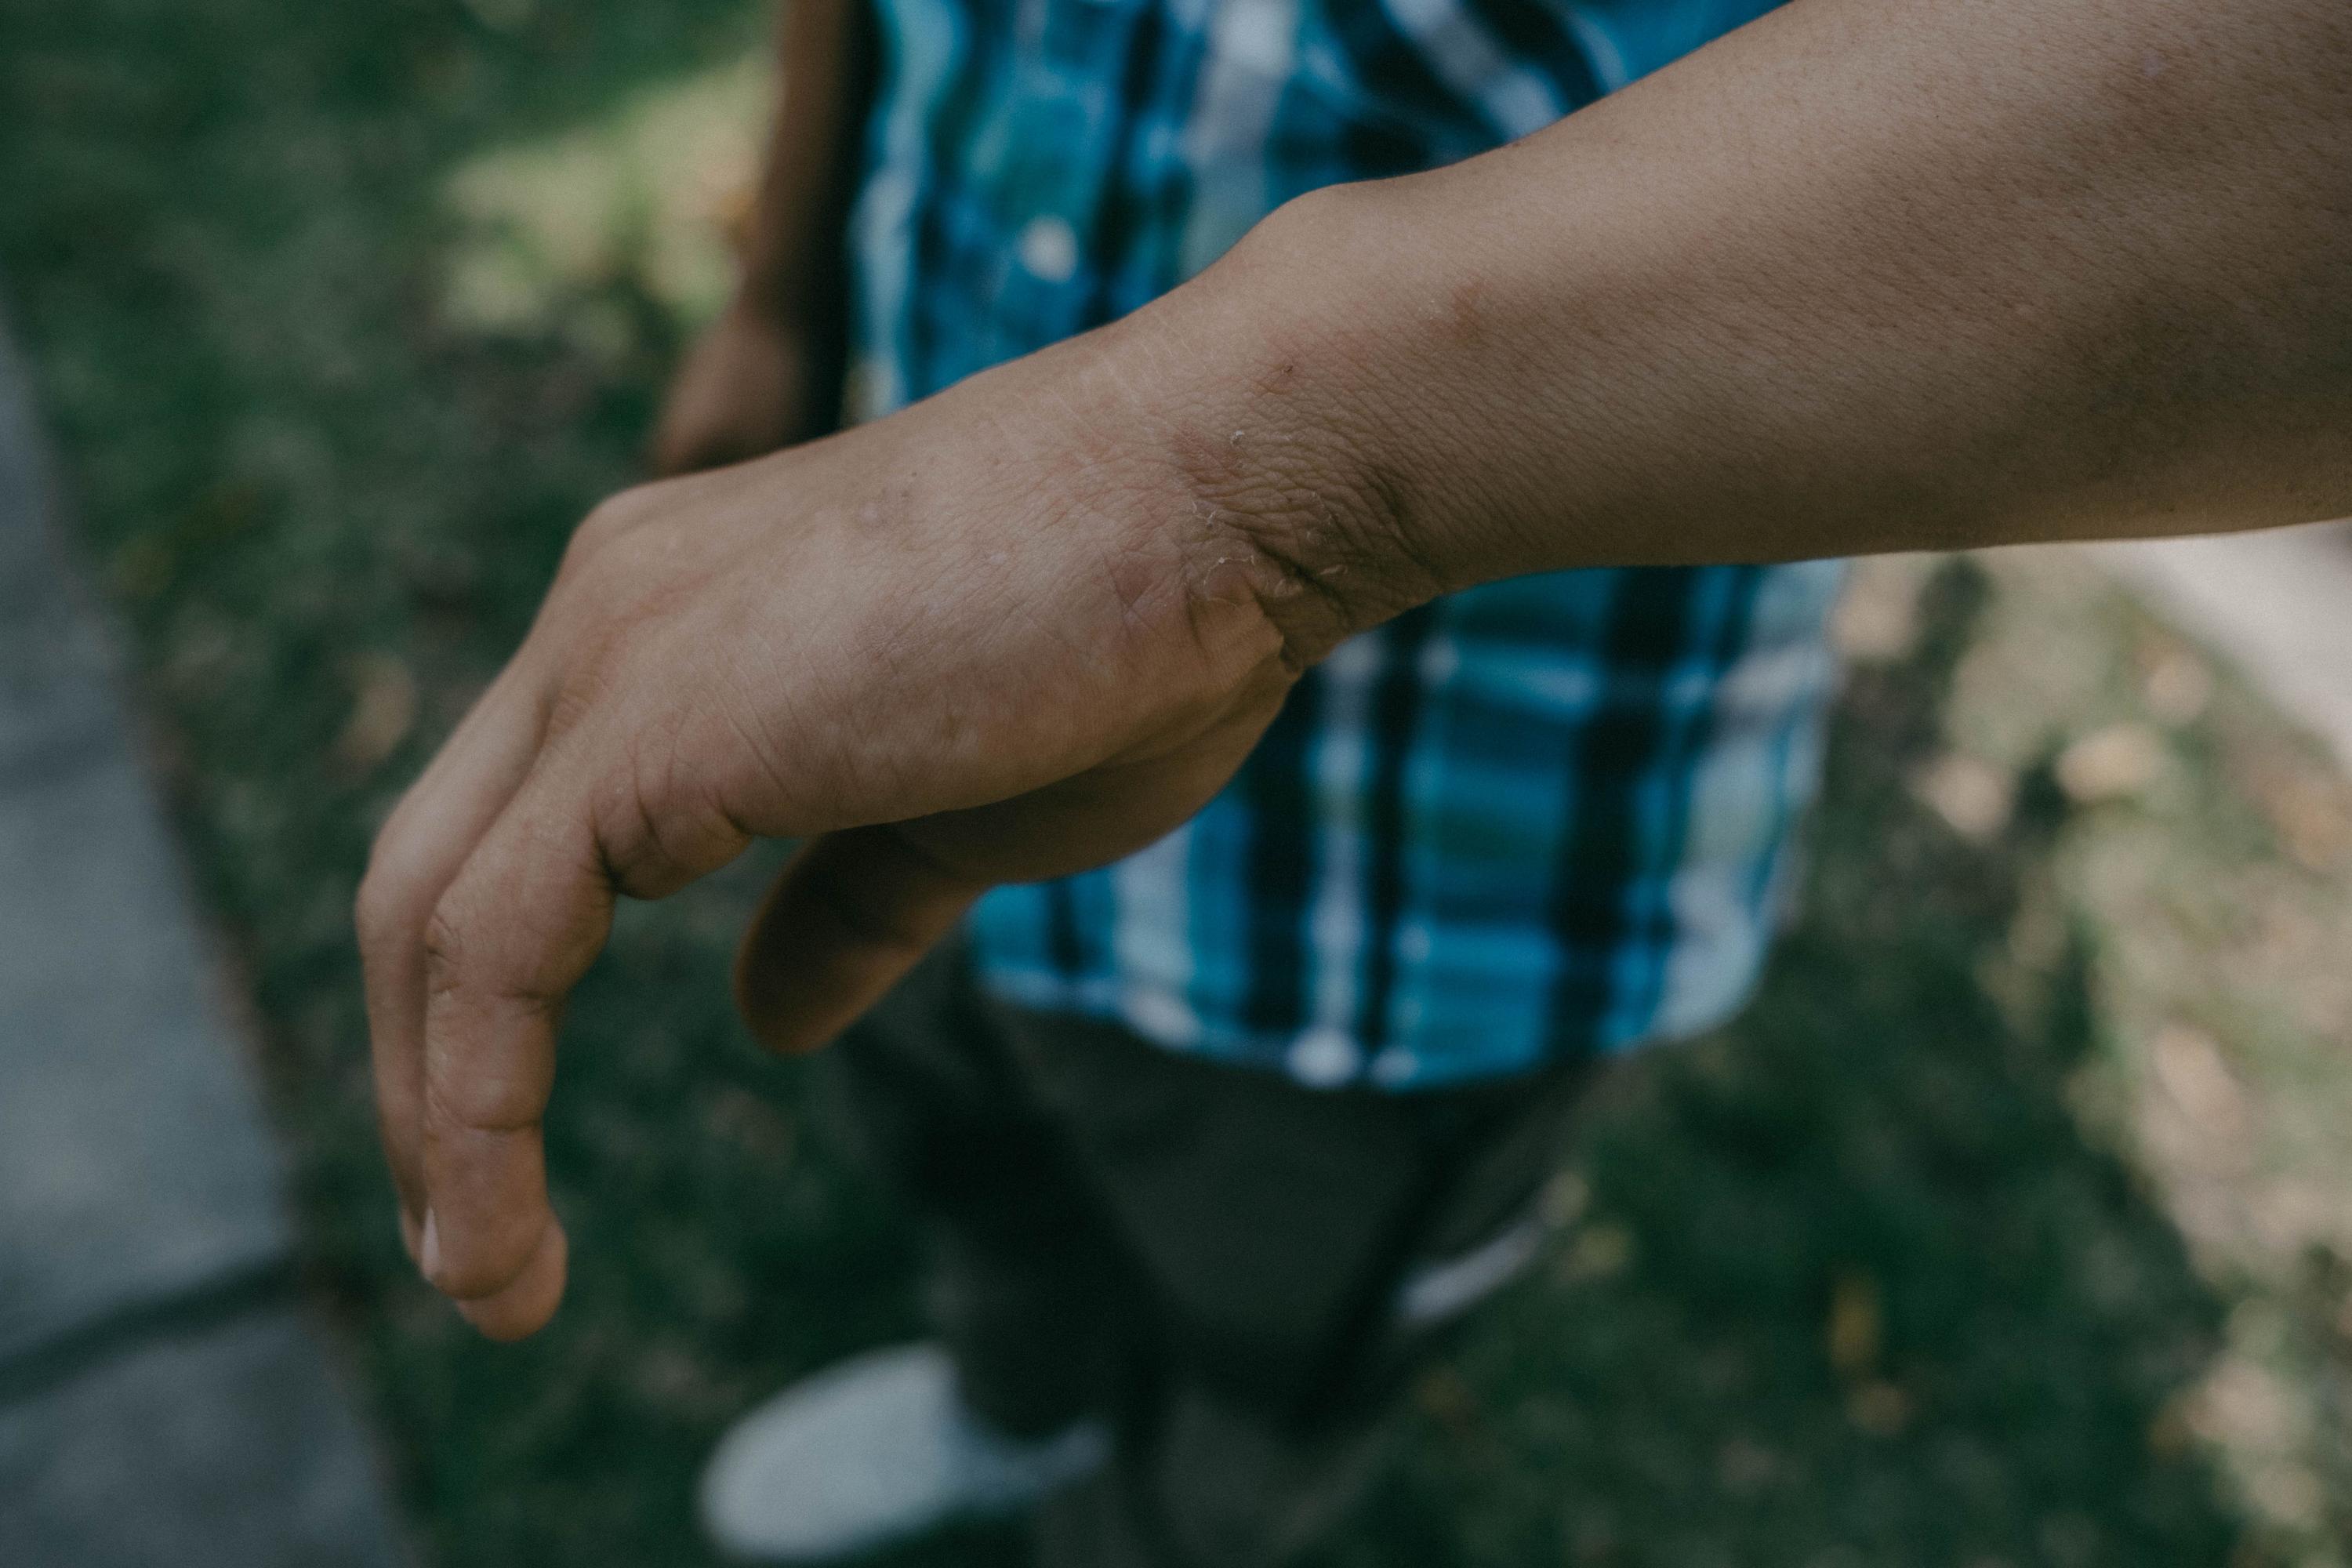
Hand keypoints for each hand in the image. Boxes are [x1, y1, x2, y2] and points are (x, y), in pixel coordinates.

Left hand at [357, 288, 1395, 1338]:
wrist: (1225, 488)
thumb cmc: (1139, 635)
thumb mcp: (967, 817)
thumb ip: (847, 905)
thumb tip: (763, 1018)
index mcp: (671, 621)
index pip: (519, 834)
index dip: (494, 1006)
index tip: (514, 1158)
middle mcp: (607, 616)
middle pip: (430, 875)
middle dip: (427, 1078)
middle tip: (469, 1245)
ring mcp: (613, 654)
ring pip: (430, 914)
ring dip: (436, 1124)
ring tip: (488, 1284)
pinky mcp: (652, 724)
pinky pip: (494, 947)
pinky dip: (475, 1111)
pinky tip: (504, 1239)